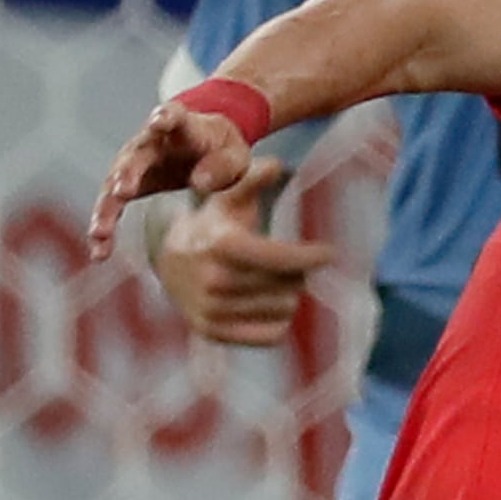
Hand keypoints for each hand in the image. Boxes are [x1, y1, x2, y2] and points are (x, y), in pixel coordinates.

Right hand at [89, 93, 265, 262]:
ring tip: (101, 234)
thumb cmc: (222, 148)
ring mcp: (133, 162)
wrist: (205, 146)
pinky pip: (111, 206)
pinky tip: (99, 251)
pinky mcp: (127, 183)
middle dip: (128, 173)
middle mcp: (149, 141)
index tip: (158, 121)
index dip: (165, 117)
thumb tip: (200, 182)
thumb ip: (221, 166)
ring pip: (114, 184)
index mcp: (182, 126)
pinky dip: (105, 226)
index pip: (172, 115)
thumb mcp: (234, 156)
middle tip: (122, 192)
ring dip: (106, 209)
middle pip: (135, 155)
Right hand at [146, 155, 333, 346]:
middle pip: (288, 284)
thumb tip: (276, 165)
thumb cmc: (213, 224)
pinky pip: (271, 334)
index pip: (280, 259)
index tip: (330, 253)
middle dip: (298, 271)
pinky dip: (278, 320)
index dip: (311, 256)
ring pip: (284, 309)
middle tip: (293, 263)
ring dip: (289, 295)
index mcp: (220, 246)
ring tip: (276, 281)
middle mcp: (213, 281)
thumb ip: (252, 180)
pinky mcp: (212, 333)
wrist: (170, 263)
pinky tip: (269, 303)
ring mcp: (211, 311)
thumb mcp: (228, 198)